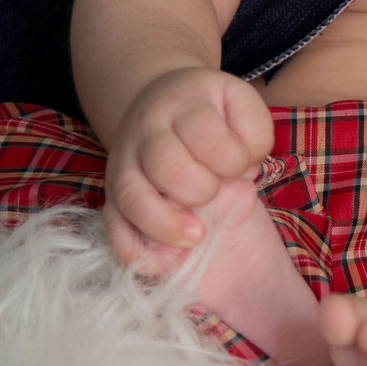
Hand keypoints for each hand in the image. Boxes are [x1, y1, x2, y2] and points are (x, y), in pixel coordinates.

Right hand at [103, 68, 273, 263]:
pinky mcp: (111, 192)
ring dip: (165, 224)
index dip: (232, 158)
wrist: (159, 101)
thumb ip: (254, 130)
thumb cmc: (209, 111)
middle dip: (201, 188)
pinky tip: (158, 264)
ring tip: (197, 236)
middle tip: (215, 191)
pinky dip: (131, 248)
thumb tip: (246, 166)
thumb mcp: (239, 102)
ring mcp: (123, 162)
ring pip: (131, 197)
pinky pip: (112, 223)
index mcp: (182, 105)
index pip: (204, 133)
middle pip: (166, 166)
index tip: (240, 164)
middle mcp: (146, 131)